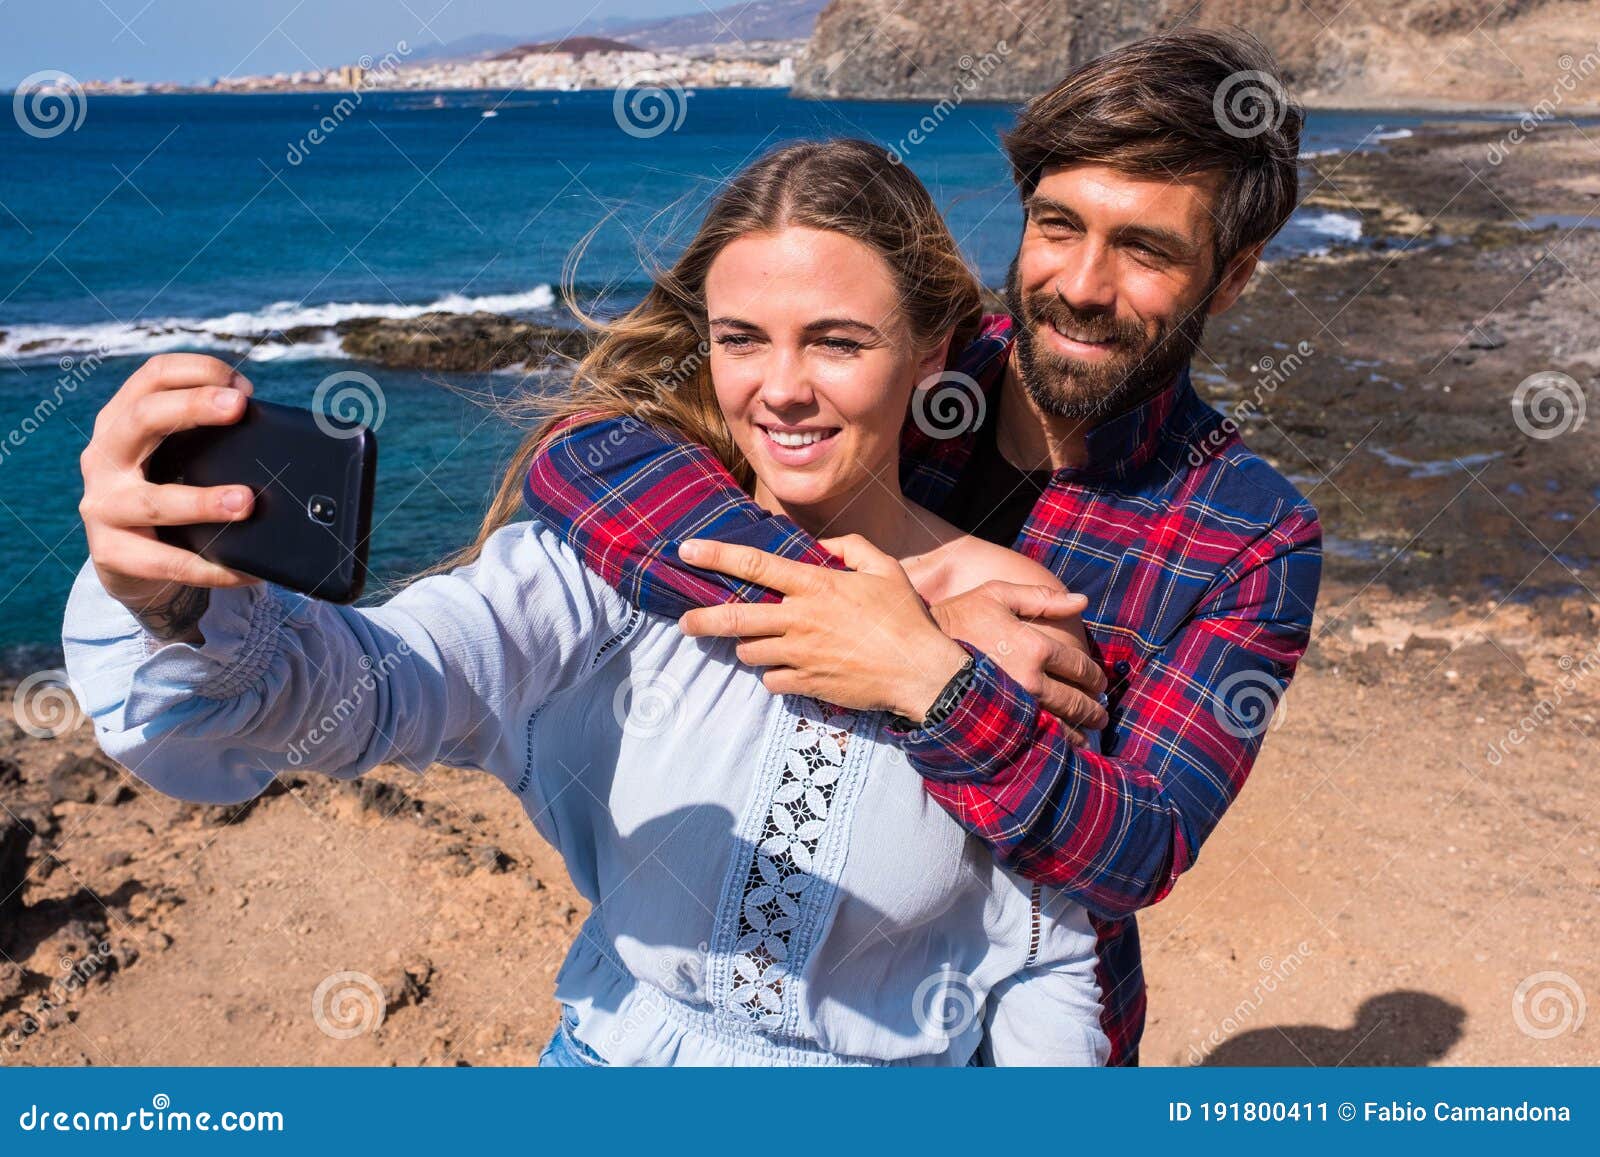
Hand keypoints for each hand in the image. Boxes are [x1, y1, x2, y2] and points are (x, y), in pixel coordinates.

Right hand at [78, 354, 260, 638]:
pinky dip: (209, 566)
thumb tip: (285, 439)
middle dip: (192, 407)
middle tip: (239, 407)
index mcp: (123, 420)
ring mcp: (102, 505)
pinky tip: (245, 569)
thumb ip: (214, 441)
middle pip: (142, 418)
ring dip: (202, 500)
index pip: (153, 375)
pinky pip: (165, 562)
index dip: (198, 370)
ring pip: (152, 500)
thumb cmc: (169, 492)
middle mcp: (105, 456)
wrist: (128, 562)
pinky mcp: (112, 553)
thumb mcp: (180, 457)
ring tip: (246, 502)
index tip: (243, 386)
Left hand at [676, 535, 968, 721]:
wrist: (920, 672)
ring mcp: (800, 654)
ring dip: (750, 648)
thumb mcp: (885, 569)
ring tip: (760, 645)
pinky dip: (774, 676)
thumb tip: (823, 546)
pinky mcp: (806, 683)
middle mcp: (800, 619)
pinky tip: (789, 670)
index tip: (687, 551)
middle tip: (685, 623)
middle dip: (702, 620)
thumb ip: (851, 548)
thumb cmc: (906, 618)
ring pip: (750, 652)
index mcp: (815, 585)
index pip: (755, 564)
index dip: (716, 555)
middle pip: (734, 618)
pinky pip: (771, 681)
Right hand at [930, 581, 1108, 741]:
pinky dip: (1052, 744)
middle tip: (1102, 713)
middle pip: (1075, 700)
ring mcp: (1014, 705)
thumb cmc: (957, 618)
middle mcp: (1031, 679)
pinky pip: (1035, 738)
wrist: (915, 654)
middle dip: (1093, 708)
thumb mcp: (996, 595)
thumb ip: (1042, 598)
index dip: (1094, 676)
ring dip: (1079, 730)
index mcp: (1035, 646)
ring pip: (1059, 725)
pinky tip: (1058, 746)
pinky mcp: (998, 724)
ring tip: (1087, 735)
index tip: (1099, 682)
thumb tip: (1082, 601)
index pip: (1079, 666)